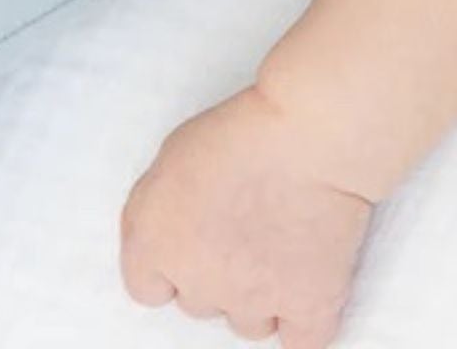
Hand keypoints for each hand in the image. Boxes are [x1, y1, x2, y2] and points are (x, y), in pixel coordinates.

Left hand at [119, 84, 373, 346]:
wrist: (309, 134)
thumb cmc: (242, 130)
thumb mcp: (170, 153)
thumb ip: (156, 208)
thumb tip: (167, 233)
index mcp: (156, 244)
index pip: (147, 286)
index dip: (171, 261)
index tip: (191, 238)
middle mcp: (199, 283)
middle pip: (199, 302)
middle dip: (217, 270)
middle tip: (245, 221)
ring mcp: (254, 301)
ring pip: (248, 322)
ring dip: (259, 293)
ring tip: (281, 242)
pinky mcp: (309, 307)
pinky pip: (301, 342)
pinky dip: (303, 323)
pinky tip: (306, 294)